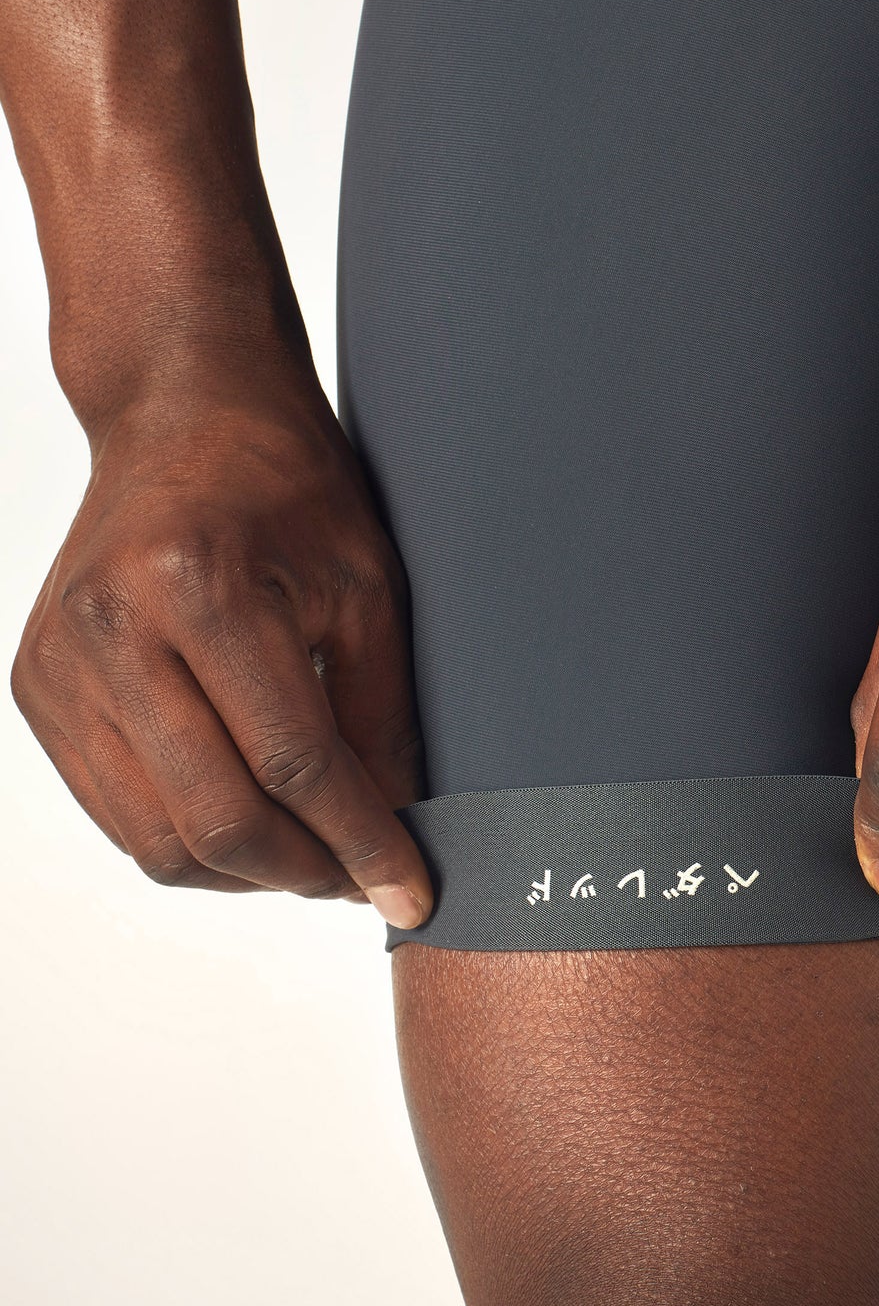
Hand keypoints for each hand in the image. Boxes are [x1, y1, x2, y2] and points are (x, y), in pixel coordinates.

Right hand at [11, 378, 432, 927]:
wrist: (182, 413)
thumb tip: (400, 830)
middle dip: (308, 871)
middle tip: (366, 879)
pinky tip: (251, 824)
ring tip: (315, 854)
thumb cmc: (285, 484)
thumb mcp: (365, 587)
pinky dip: (190, 840)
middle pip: (217, 819)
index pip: (294, 763)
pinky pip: (117, 813)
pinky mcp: (38, 688)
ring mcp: (59, 666)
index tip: (412, 892)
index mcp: (198, 588)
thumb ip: (382, 716)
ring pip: (159, 838)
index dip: (362, 841)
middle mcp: (110, 631)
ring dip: (249, 871)